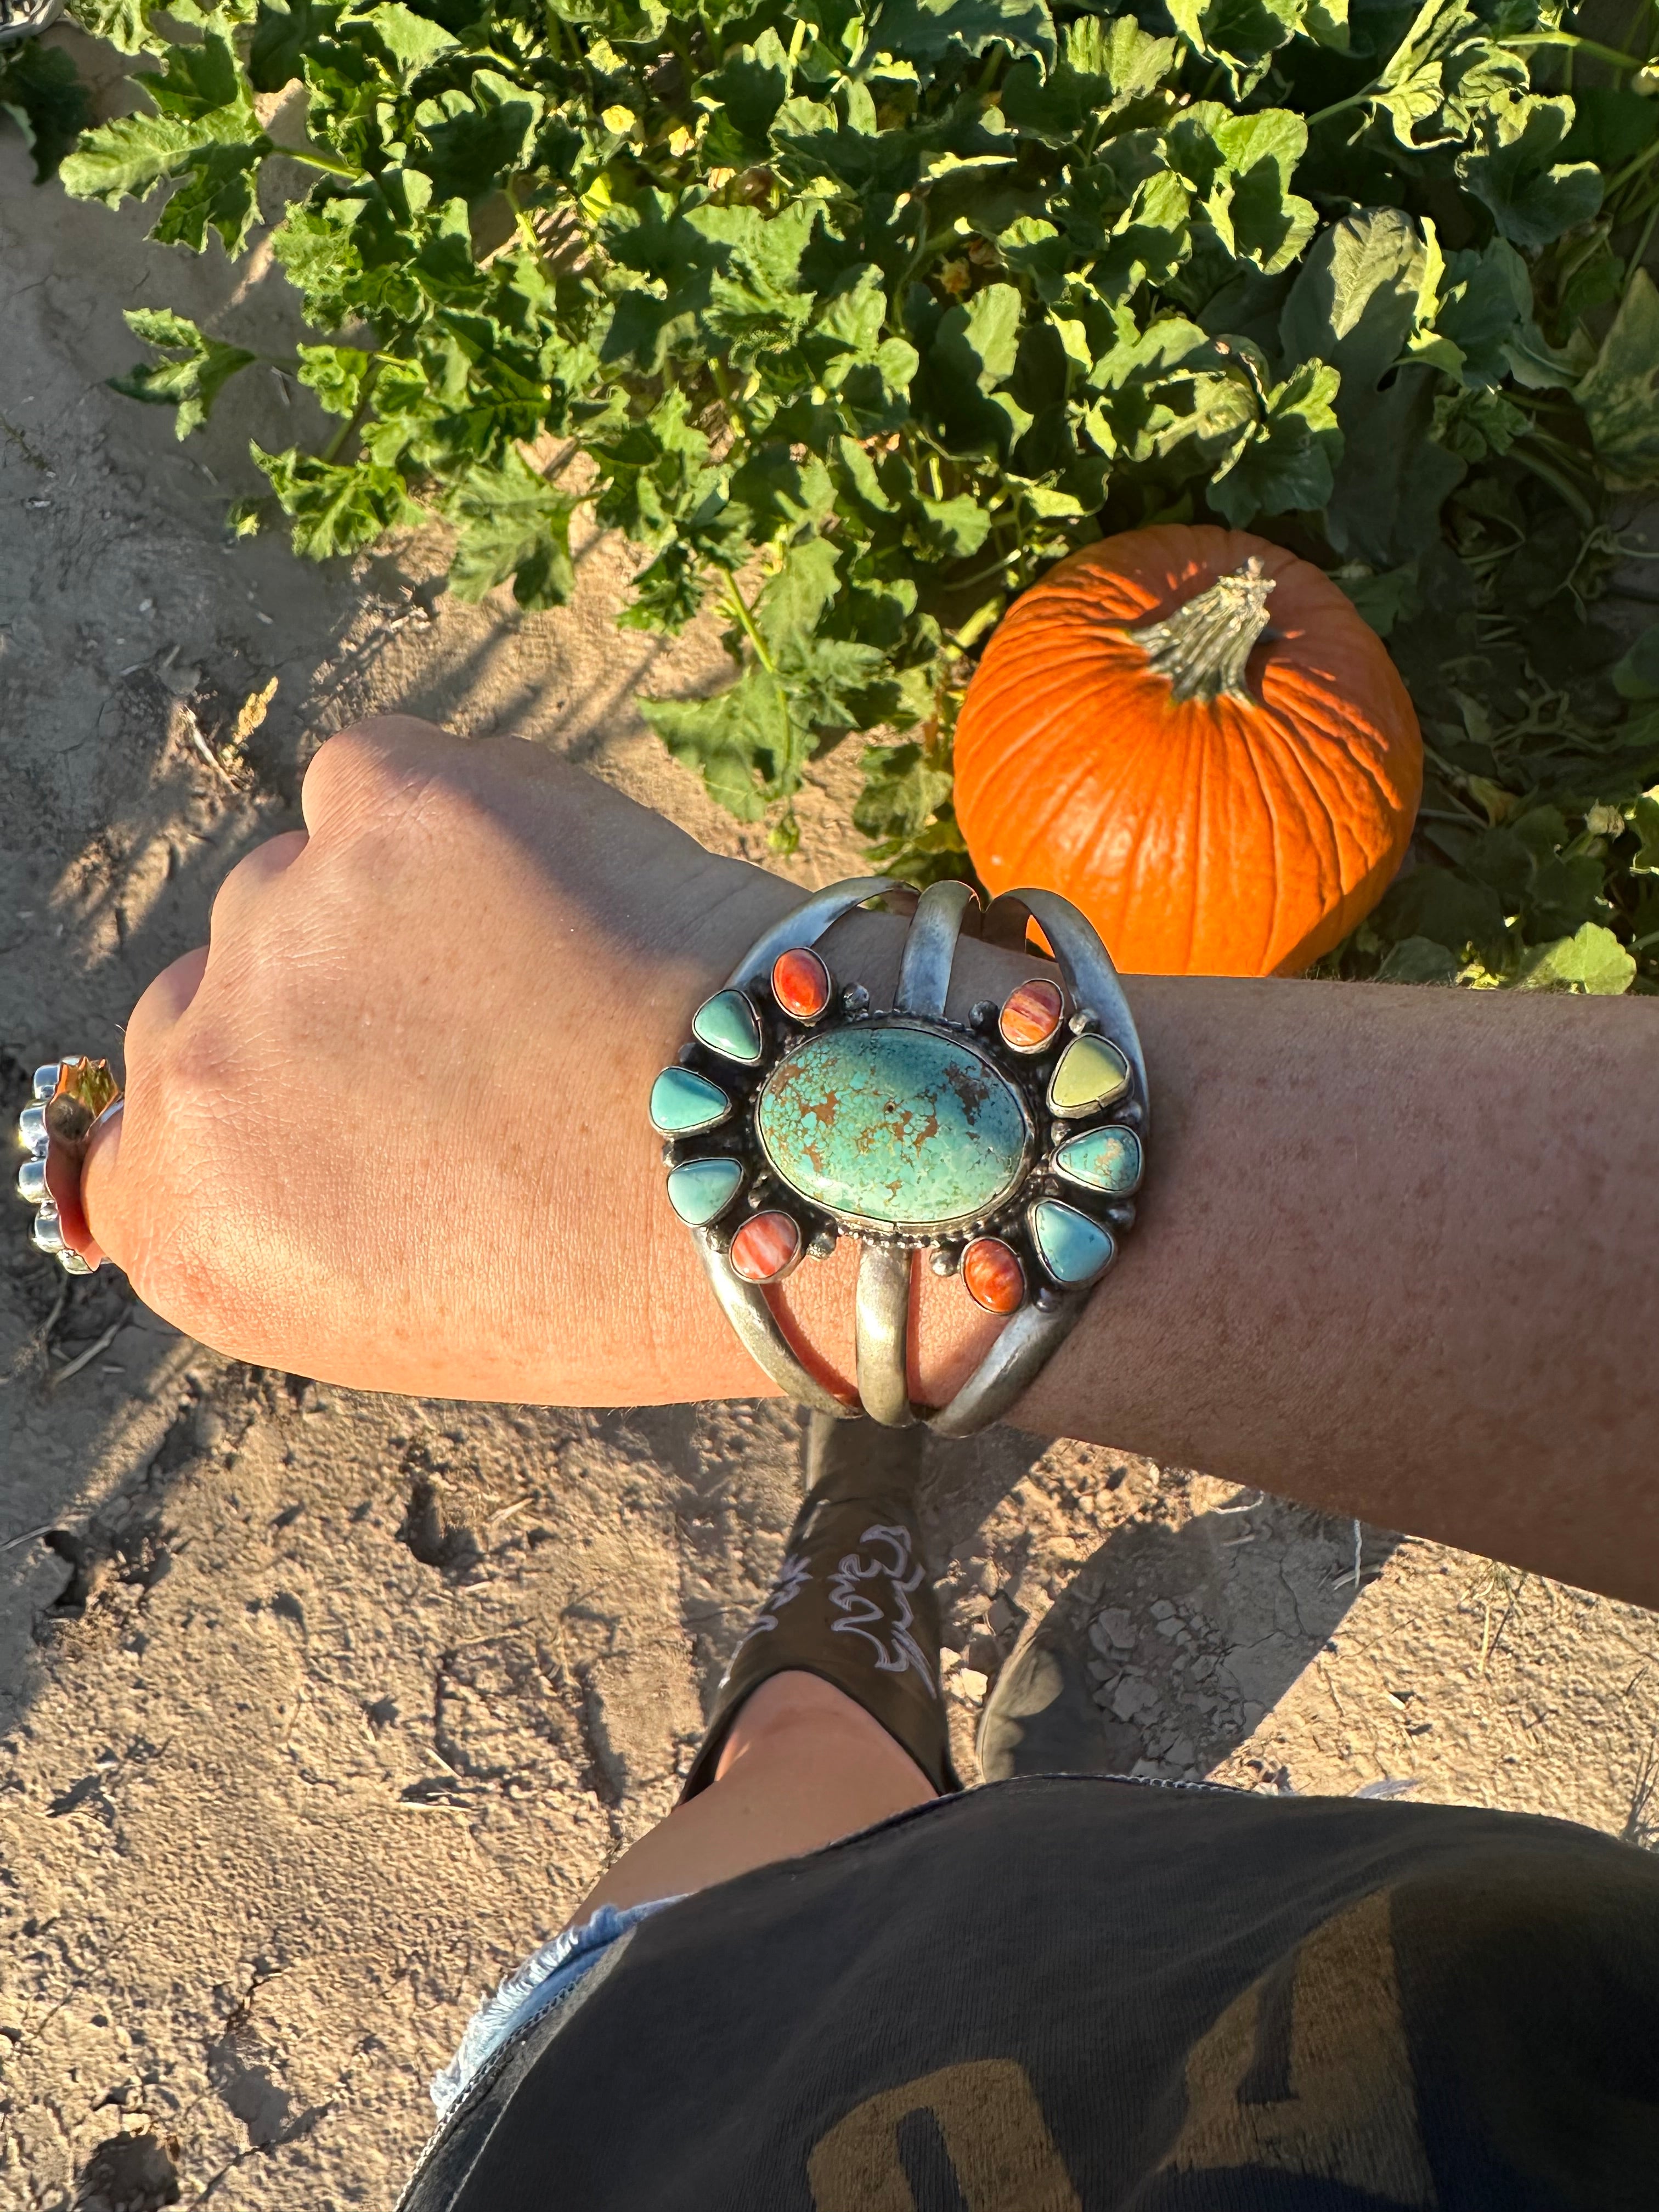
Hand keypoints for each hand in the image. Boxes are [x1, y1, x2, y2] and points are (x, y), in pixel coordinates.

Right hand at [81, 718, 1003, 1403]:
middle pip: (213, 985)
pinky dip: (447, 815)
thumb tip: (272, 1088)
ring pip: (298, 877)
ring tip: (542, 979)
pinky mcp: (394, 803)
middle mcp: (194, 1074)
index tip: (363, 1108)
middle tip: (474, 1047)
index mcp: (189, 1223)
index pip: (150, 1124)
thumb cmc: (623, 1270)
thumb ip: (292, 1191)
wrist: (779, 1172)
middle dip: (324, 1007)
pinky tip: (553, 891)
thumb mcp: (399, 1299)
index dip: (270, 1099)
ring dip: (390, 910)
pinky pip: (371, 774)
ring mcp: (283, 925)